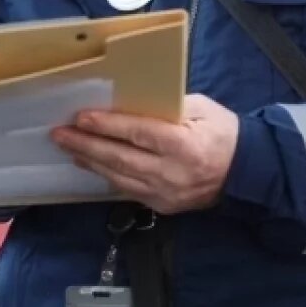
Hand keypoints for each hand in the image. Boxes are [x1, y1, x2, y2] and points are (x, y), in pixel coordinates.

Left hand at [51, 94, 239, 214]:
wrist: (246, 172)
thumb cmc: (223, 132)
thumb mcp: (201, 108)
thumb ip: (168, 105)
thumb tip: (132, 100)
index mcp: (183, 145)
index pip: (137, 134)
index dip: (106, 126)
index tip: (80, 117)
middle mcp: (171, 173)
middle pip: (120, 158)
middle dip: (86, 144)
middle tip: (59, 133)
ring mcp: (166, 194)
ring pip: (119, 178)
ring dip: (90, 161)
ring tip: (68, 147)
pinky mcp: (162, 206)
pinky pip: (128, 190)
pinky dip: (106, 176)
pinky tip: (90, 164)